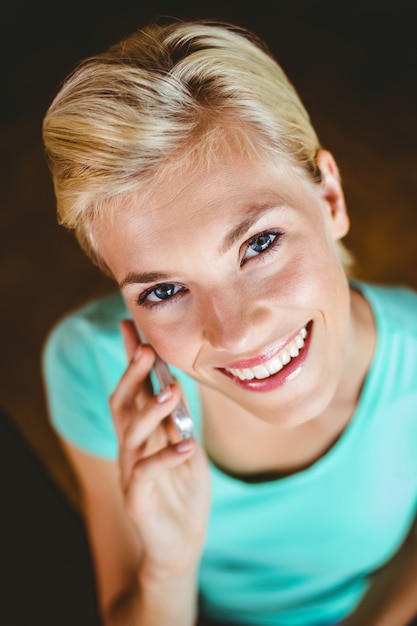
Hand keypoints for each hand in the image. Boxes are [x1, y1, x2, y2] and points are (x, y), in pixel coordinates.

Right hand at [110, 319, 210, 579]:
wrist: (182, 542)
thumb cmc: (184, 489)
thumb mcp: (186, 445)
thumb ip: (179, 418)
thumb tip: (178, 381)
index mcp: (143, 432)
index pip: (134, 388)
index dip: (132, 360)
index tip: (131, 327)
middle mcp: (132, 446)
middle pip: (122, 403)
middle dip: (132, 375)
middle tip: (146, 350)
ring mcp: (131, 471)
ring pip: (131, 433)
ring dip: (151, 410)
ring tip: (171, 391)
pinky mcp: (137, 497)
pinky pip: (146, 472)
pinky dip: (165, 456)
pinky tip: (186, 445)